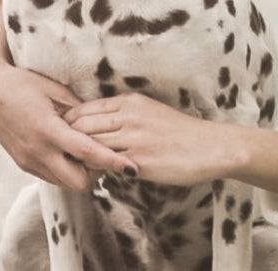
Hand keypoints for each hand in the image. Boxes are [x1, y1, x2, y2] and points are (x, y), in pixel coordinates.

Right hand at [0, 0, 136, 189]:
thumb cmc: (26, 83)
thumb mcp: (57, 91)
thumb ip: (81, 112)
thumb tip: (106, 125)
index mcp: (48, 130)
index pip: (87, 152)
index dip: (112, 162)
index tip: (131, 167)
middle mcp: (37, 150)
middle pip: (78, 181)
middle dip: (97, 174)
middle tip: (108, 156)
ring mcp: (28, 160)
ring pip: (64, 182)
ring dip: (82, 173)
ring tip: (92, 153)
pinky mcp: (23, 163)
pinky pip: (51, 176)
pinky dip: (66, 170)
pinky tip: (73, 154)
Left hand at [66, 94, 277, 197]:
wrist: (211, 147)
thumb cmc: (181, 133)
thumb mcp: (150, 112)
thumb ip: (123, 115)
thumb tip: (94, 126)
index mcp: (130, 101)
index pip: (82, 110)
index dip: (69, 126)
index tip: (66, 139)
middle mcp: (128, 115)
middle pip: (79, 126)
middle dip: (68, 142)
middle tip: (66, 157)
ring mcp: (133, 137)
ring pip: (88, 145)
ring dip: (80, 158)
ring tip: (80, 167)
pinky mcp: (139, 160)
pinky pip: (104, 165)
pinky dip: (95, 170)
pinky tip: (97, 175)